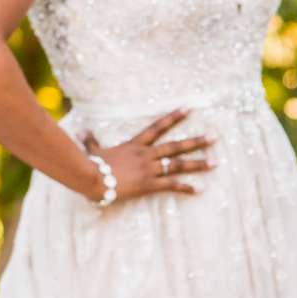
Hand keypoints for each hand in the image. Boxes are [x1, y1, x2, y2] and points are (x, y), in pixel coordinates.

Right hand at [84, 110, 212, 201]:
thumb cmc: (91, 164)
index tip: (189, 108)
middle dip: (196, 141)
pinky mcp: (148, 184)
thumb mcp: (93, 150)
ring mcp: (149, 169)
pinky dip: (186, 187)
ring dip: (198, 163)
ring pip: (178, 164)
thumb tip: (80, 132)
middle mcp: (146, 154)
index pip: (158, 127)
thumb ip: (91, 141)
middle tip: (214, 137)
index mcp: (135, 145)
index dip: (174, 117)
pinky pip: (171, 185)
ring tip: (215, 162)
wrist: (92, 177)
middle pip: (176, 146)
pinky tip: (199, 189)